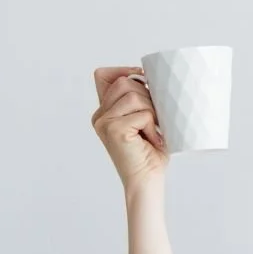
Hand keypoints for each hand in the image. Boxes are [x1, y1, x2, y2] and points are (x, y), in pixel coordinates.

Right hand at [92, 66, 167, 189]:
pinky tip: (152, 141)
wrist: (147, 181)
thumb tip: (145, 75)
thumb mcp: (144, 118)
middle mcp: (99, 116)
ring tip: (152, 132)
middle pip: (124, 83)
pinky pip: (143, 113)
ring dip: (152, 113)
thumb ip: (138, 98)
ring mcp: (104, 122)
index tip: (142, 78)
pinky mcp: (113, 129)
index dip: (123, 71)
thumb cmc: (150, 153)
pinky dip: (153, 127)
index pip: (104, 75)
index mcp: (104, 112)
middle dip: (147, 97)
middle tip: (153, 121)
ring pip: (134, 96)